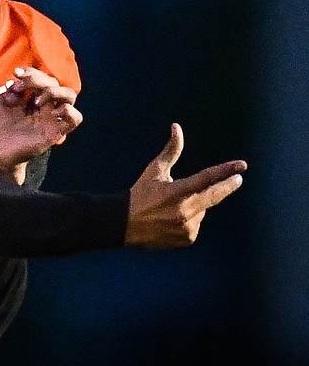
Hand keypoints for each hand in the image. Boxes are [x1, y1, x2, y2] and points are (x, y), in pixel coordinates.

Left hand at [0, 67, 82, 176]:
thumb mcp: (0, 104)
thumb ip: (10, 91)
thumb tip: (18, 83)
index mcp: (32, 96)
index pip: (42, 76)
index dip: (32, 71)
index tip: (16, 73)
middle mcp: (45, 104)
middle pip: (55, 82)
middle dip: (37, 79)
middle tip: (21, 87)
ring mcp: (52, 117)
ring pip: (70, 95)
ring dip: (55, 91)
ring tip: (37, 100)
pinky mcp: (56, 131)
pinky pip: (76, 118)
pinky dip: (70, 111)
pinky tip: (54, 111)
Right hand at [125, 123, 245, 247]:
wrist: (124, 225)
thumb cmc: (140, 193)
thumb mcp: (154, 171)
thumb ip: (171, 151)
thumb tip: (177, 127)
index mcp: (176, 191)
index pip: (206, 178)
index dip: (225, 171)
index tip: (241, 166)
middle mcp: (184, 210)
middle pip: (214, 196)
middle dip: (227, 187)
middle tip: (238, 179)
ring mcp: (186, 226)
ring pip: (202, 210)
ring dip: (195, 205)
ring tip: (172, 207)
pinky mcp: (187, 238)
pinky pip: (196, 224)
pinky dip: (189, 219)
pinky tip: (172, 219)